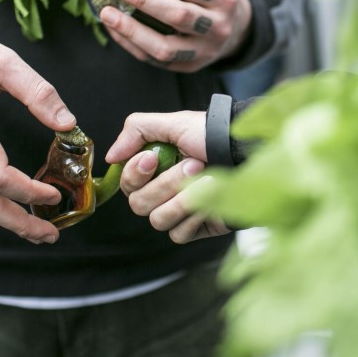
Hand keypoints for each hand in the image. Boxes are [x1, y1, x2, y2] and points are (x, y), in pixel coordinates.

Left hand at [98, 0, 252, 71]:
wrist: (239, 31)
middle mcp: (217, 26)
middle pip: (177, 15)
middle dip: (142, 0)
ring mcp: (204, 51)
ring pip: (165, 47)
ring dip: (132, 31)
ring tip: (107, 13)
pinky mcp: (190, 66)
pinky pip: (155, 60)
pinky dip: (132, 44)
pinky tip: (115, 29)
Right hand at [105, 111, 231, 243]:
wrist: (246, 151)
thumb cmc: (212, 134)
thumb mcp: (174, 122)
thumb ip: (136, 130)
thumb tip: (111, 156)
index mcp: (153, 169)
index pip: (126, 183)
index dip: (135, 173)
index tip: (153, 157)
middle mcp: (162, 192)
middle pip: (139, 204)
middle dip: (167, 183)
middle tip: (195, 163)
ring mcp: (179, 211)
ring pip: (158, 220)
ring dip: (184, 199)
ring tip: (209, 179)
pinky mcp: (196, 227)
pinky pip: (178, 234)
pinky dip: (194, 217)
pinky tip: (210, 200)